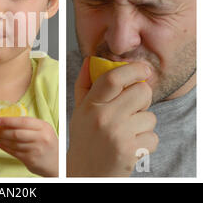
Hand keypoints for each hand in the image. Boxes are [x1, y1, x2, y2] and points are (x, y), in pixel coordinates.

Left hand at [0, 117, 58, 176]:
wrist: (57, 162)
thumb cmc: (46, 143)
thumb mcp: (42, 130)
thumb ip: (28, 125)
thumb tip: (6, 120)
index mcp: (43, 126)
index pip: (23, 121)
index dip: (9, 121)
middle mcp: (41, 138)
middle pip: (16, 133)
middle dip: (1, 132)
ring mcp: (36, 150)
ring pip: (14, 144)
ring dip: (1, 140)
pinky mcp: (31, 160)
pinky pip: (14, 152)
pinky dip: (5, 148)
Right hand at [67, 57, 158, 176]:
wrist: (85, 173)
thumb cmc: (84, 138)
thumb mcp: (79, 110)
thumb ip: (84, 84)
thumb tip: (90, 60)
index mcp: (90, 105)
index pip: (113, 78)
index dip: (133, 69)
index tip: (143, 69)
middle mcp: (104, 118)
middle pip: (141, 92)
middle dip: (142, 97)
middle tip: (132, 106)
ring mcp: (119, 134)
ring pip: (150, 116)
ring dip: (143, 123)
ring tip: (127, 131)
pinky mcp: (131, 151)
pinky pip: (153, 136)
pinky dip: (146, 141)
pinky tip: (131, 144)